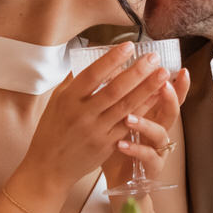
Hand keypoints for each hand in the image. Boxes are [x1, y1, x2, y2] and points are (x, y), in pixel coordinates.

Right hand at [21, 44, 172, 197]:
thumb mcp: (56, 101)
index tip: (129, 45)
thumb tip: (92, 56)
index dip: (111, 59)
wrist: (49, 167)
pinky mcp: (107, 145)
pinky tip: (157, 98)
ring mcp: (97, 131)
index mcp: (68, 99)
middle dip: (137, 72)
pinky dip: (144, 110)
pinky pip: (129, 124)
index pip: (92, 75)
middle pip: (114, 90)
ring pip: (126, 107)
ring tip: (162, 74)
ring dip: (147, 89)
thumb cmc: (52, 130)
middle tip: (154, 57)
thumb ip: (75, 80)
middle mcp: (83, 115)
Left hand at [105, 67, 189, 188]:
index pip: (168, 97)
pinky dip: (136, 150)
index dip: (177, 84)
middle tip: (163, 84)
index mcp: (153, 116)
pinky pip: (148, 157)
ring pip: (160, 133)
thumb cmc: (117, 146)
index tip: (181, 70)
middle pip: (172, 111)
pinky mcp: (152, 167)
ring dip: (146, 124)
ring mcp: (158, 149)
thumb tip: (107, 71)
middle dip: (170, 97)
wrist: (120, 181)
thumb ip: (117, 99)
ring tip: (129, 118)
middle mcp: (159, 130)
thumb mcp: (117, 119)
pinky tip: (122, 144)